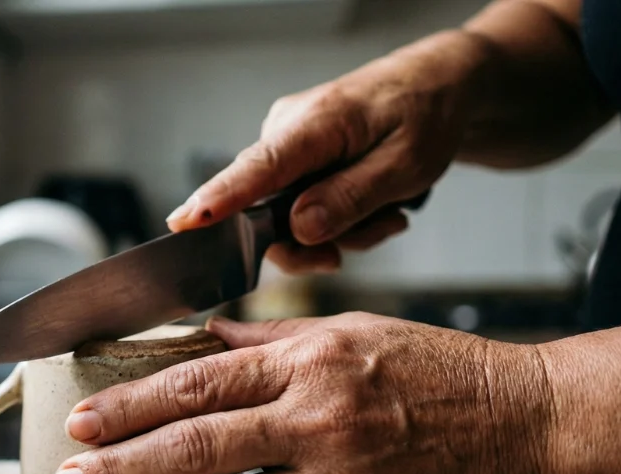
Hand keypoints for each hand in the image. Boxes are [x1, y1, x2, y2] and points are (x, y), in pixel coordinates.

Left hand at [51, 314, 556, 473]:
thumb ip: (269, 345)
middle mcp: (317, 422)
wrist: (528, 428)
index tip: (84, 421)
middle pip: (196, 448)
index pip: (198, 384)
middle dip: (121, 468)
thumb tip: (197, 344)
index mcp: (310, 363)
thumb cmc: (440, 372)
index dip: (132, 405)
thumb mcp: (355, 333)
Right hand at [166, 31, 490, 272]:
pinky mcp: (294, 161)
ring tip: (386, 213)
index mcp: (314, 124)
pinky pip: (301, 210)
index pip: (256, 169)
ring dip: (340, 231)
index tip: (183, 223)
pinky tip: (373, 206)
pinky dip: (339, 219)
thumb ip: (350, 199)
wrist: (437, 87)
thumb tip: (298, 228)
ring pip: (288, 220)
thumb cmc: (425, 114)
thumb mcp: (406, 164)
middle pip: (267, 213)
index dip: (218, 201)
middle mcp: (287, 132)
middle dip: (317, 239)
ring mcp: (287, 148)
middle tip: (372, 234)